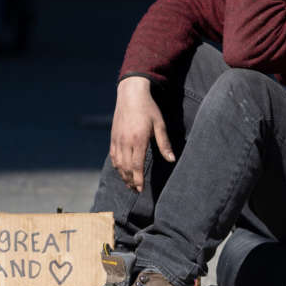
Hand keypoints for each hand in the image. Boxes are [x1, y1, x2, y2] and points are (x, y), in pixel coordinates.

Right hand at [110, 76, 173, 191]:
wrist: (130, 94)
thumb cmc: (148, 108)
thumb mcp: (160, 124)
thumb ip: (164, 143)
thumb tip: (171, 159)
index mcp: (138, 139)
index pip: (137, 165)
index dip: (138, 179)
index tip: (140, 189)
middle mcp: (126, 141)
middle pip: (126, 167)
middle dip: (130, 181)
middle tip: (135, 190)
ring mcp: (117, 139)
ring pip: (118, 163)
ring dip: (123, 175)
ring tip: (129, 184)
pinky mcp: (113, 137)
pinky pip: (113, 155)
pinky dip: (116, 165)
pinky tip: (121, 170)